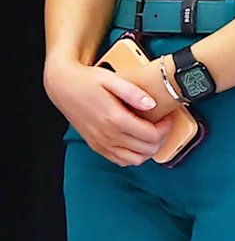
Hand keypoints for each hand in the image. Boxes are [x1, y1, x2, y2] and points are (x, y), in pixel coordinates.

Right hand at [44, 57, 169, 166]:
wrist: (62, 86)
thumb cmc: (86, 81)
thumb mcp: (111, 79)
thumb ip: (133, 92)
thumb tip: (152, 104)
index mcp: (114, 118)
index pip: (151, 135)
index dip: (165, 127)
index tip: (166, 118)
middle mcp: (107, 135)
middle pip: (147, 149)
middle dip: (161, 138)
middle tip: (162, 125)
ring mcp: (101, 143)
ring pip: (136, 159)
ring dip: (149, 150)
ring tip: (151, 134)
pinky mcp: (96, 146)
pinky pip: (121, 161)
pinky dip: (133, 156)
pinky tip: (136, 142)